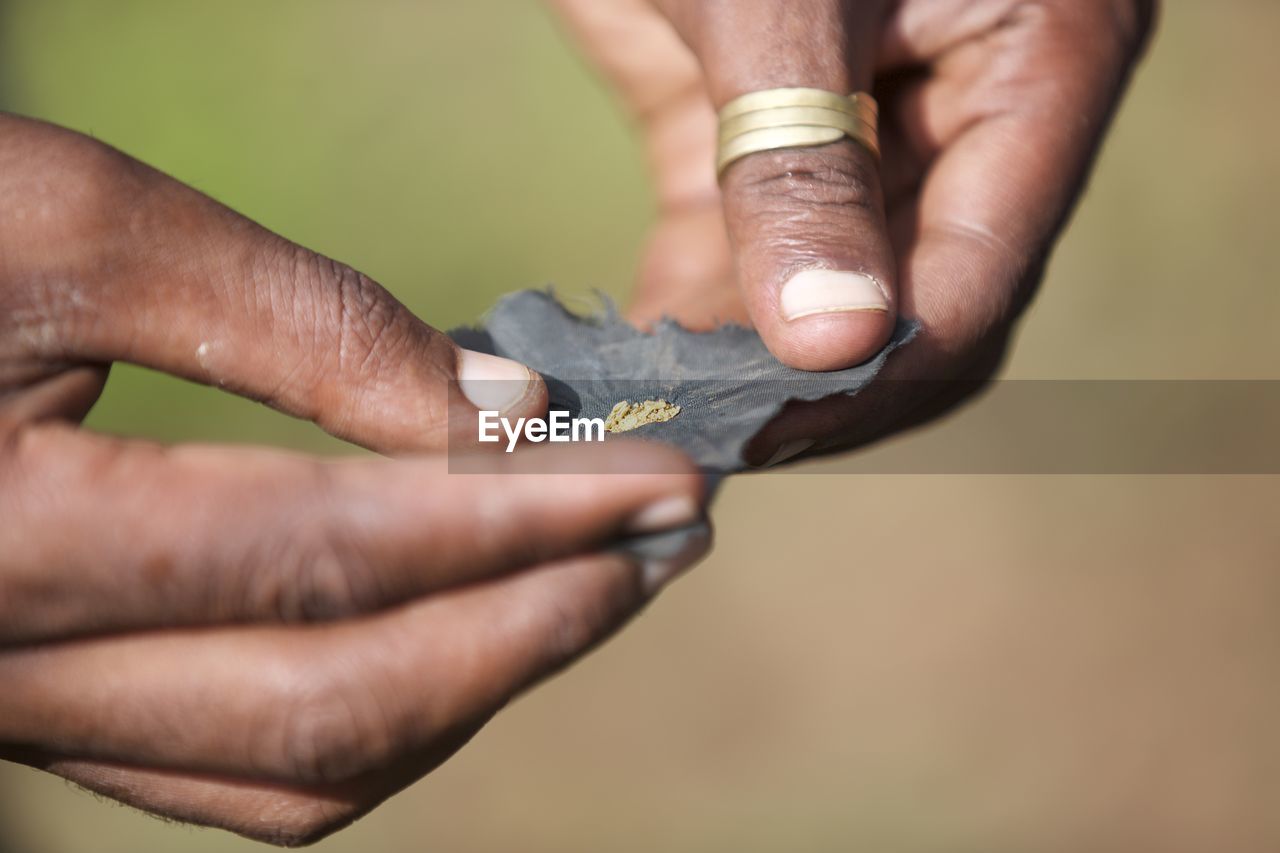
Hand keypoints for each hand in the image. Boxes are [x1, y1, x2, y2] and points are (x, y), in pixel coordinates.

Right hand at [0, 113, 709, 843]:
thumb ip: (292, 317)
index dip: (517, 521)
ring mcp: (32, 710)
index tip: (659, 481)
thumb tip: (487, 404)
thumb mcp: (68, 220)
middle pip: (331, 703)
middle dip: (531, 626)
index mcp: (1, 542)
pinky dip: (381, 712)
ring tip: (593, 588)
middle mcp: (7, 671)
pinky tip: (467, 634)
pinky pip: (242, 767)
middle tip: (667, 544)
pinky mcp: (56, 701)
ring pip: (296, 769)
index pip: (328, 558)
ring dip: (474, 685)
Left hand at [550, 0, 1155, 460]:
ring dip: (743, 367)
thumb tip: (836, 349)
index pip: (980, 273)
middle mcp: (965, 111)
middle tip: (704, 442)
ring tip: (657, 423)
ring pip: (825, 296)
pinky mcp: (756, 130)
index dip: (880, 368)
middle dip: (813, 385)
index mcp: (1038, 59)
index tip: (770, 431)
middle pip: (917, 304)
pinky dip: (691, 314)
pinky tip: (633, 367)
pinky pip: (740, 252)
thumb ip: (801, 165)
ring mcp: (857, 129)